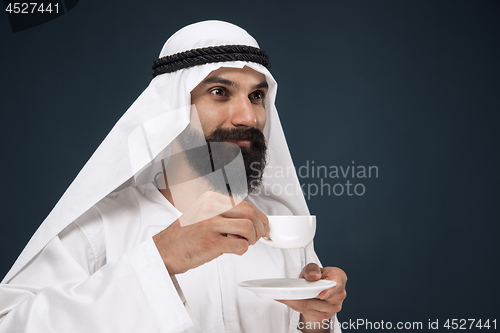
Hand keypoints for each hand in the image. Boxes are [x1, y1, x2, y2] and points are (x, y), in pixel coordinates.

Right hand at [152, 191, 268, 275]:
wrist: (162, 252)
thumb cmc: (183, 236)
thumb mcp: (202, 215)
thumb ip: (224, 214)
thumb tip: (251, 220)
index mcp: (210, 199)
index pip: (245, 203)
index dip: (259, 216)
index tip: (262, 225)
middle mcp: (210, 208)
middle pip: (250, 213)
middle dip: (260, 227)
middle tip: (257, 236)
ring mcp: (210, 224)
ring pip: (248, 228)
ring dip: (252, 239)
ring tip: (244, 243)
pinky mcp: (211, 242)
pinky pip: (240, 245)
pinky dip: (242, 250)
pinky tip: (233, 250)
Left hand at [277, 263, 346, 331]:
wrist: (318, 292)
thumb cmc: (318, 278)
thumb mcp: (313, 268)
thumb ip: (312, 269)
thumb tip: (313, 276)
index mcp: (339, 279)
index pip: (335, 285)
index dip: (329, 291)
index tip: (321, 296)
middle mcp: (339, 295)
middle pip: (317, 297)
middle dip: (301, 294)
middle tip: (287, 292)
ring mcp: (331, 308)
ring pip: (307, 305)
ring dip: (292, 300)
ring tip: (283, 294)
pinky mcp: (322, 318)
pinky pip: (304, 312)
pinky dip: (293, 305)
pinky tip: (287, 300)